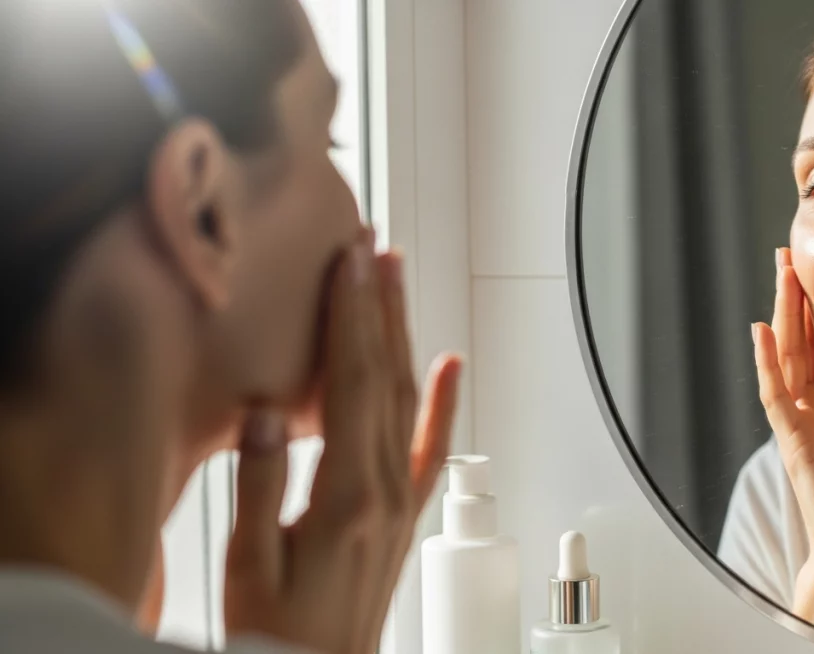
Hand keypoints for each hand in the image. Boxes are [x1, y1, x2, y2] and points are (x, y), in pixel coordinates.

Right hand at [223, 235, 461, 653]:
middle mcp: (385, 491)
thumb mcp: (250, 567)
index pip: (351, 384)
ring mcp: (401, 500)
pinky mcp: (402, 513)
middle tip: (371, 246)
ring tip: (396, 278)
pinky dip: (443, 402)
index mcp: (347, 497)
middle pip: (384, 377)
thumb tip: (270, 414)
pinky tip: (451, 365)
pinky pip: (430, 448)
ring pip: (407, 398)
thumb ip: (260, 487)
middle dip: (376, 305)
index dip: (349, 317)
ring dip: (402, 333)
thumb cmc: (278, 635)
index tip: (348, 262)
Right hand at [752, 247, 813, 639]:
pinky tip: (762, 333)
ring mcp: (797, 425)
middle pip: (797, 343)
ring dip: (780, 316)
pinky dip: (767, 364)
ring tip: (779, 275)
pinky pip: (777, 398)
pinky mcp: (796, 445)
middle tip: (786, 254)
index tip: (812, 270)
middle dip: (792, 299)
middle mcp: (806, 410)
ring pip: (785, 359)